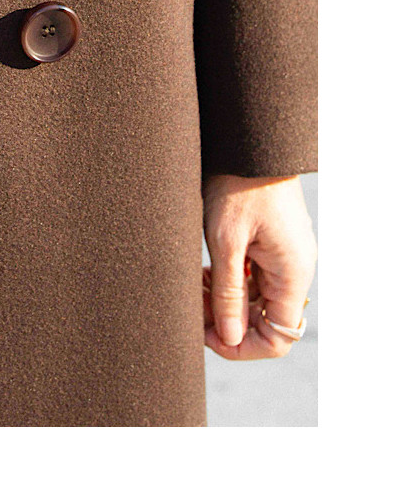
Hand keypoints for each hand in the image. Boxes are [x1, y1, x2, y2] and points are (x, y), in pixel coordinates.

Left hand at [202, 173, 316, 359]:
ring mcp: (284, 257)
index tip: (207, 334)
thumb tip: (229, 338)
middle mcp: (295, 270)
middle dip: (227, 322)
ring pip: (256, 300)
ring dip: (224, 302)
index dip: (242, 346)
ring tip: (193, 287)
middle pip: (265, 321)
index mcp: (292, 274)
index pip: (278, 338)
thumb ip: (228, 294)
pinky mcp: (272, 244)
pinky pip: (253, 278)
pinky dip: (228, 282)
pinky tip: (203, 273)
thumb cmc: (238, 187)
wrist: (246, 142)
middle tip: (193, 308)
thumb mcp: (226, 243)